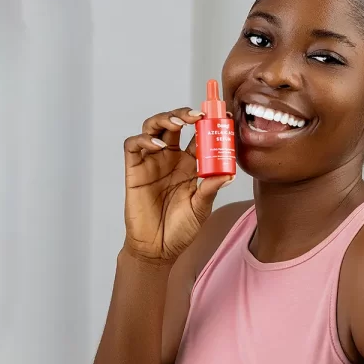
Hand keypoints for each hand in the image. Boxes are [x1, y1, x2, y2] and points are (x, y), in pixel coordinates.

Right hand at [122, 107, 233, 262]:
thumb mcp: (201, 207)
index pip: (198, 135)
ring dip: (165, 119)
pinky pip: (134, 146)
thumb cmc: (180, 229)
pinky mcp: (135, 170)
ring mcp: (152, 162)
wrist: (158, 249)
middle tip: (198, 114)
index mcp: (190, 164)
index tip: (221, 115)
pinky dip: (144, 140)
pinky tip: (159, 145)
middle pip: (175, 124)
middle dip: (185, 114)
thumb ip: (210, 188)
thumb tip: (229, 174)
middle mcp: (171, 158)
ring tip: (179, 123)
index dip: (208, 123)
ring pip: (153, 128)